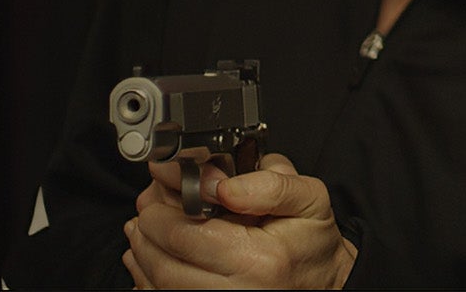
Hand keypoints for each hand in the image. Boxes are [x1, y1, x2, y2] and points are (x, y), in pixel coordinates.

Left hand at [124, 153, 358, 288]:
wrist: (322, 280)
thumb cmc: (310, 241)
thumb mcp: (308, 197)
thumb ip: (268, 184)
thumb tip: (221, 185)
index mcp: (262, 259)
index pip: (186, 236)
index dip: (162, 212)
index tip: (159, 191)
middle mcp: (239, 290)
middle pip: (164, 264)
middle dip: (147, 232)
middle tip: (149, 210)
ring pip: (158, 285)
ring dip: (143, 254)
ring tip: (146, 231)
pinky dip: (148, 278)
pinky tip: (153, 258)